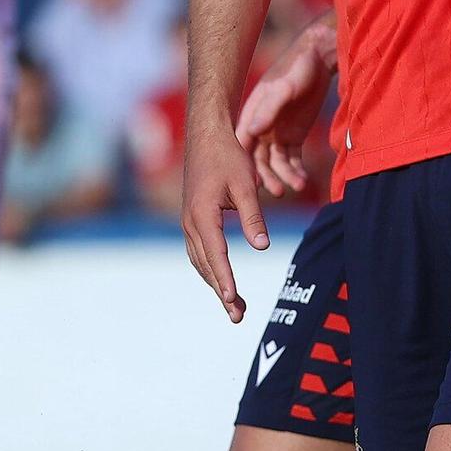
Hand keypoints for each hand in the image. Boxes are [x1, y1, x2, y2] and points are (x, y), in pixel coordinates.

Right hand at [181, 114, 269, 322]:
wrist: (206, 134)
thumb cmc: (228, 156)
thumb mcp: (245, 186)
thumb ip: (253, 217)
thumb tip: (262, 247)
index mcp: (202, 215)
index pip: (216, 255)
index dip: (225, 280)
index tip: (233, 300)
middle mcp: (190, 222)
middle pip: (206, 266)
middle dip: (222, 291)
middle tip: (238, 316)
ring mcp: (188, 221)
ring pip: (200, 261)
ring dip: (215, 283)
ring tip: (234, 305)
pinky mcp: (192, 218)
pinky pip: (198, 250)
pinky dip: (209, 268)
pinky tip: (220, 278)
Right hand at [236, 18, 337, 197]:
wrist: (318, 59)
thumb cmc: (296, 69)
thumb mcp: (283, 88)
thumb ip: (269, 109)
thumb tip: (253, 131)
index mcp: (251, 116)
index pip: (241, 144)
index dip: (242, 164)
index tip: (248, 183)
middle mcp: (261, 128)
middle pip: (257, 159)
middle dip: (266, 176)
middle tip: (278, 191)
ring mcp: (277, 134)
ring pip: (276, 162)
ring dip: (284, 176)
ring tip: (298, 186)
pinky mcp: (294, 136)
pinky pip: (293, 159)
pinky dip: (297, 170)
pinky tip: (303, 180)